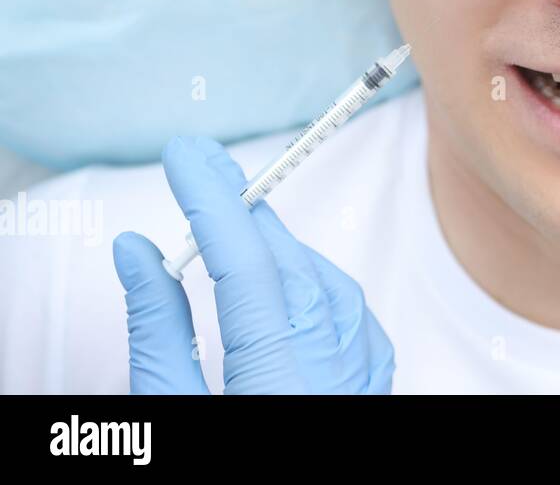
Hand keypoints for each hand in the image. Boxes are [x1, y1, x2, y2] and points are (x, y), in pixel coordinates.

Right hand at [112, 136, 394, 393]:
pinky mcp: (376, 387)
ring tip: (235, 222)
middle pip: (293, 267)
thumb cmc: (213, 480)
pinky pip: (352, 318)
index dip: (212, 202)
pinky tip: (286, 280)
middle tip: (203, 166)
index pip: (245, 266)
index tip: (185, 154)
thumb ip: (157, 334)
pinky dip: (316, 288)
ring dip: (282, 249)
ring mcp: (364, 382)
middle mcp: (332, 377)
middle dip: (245, 212)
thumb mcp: (167, 415)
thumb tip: (136, 249)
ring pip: (329, 286)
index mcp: (276, 384)